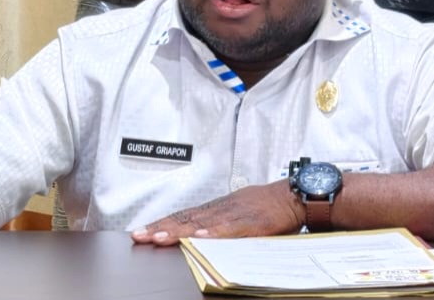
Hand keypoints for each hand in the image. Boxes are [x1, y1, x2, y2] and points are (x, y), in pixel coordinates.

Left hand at [131, 179, 304, 245]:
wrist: (293, 195)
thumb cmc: (269, 206)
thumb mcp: (240, 213)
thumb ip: (221, 225)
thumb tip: (200, 237)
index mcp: (217, 208)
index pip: (183, 215)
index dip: (162, 223)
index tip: (142, 231)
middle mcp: (221, 208)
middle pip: (186, 218)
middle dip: (161, 227)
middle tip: (140, 235)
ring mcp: (235, 213)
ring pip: (202, 223)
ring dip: (179, 230)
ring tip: (160, 238)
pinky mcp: (252, 221)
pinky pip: (231, 228)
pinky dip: (214, 232)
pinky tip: (200, 238)